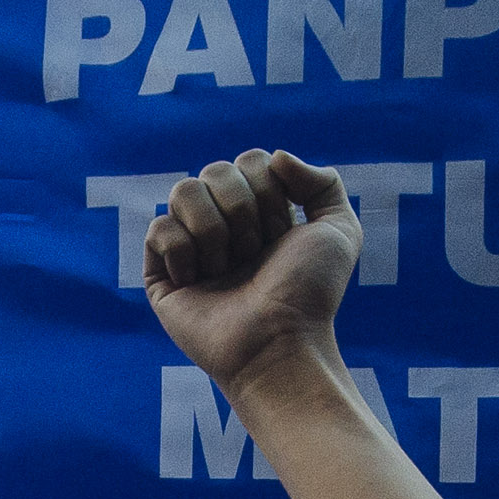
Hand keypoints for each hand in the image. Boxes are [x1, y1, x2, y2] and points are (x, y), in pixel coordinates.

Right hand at [140, 150, 363, 399]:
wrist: (279, 341)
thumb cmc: (311, 294)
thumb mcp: (339, 229)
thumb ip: (323, 180)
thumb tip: (274, 156)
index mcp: (260, 210)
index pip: (251, 160)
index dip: (270, 192)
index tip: (283, 234)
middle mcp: (223, 223)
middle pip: (215, 170)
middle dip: (243, 212)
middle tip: (255, 255)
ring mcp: (190, 246)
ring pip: (183, 191)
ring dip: (214, 231)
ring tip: (227, 270)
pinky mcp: (160, 273)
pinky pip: (158, 228)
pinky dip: (184, 252)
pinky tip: (198, 281)